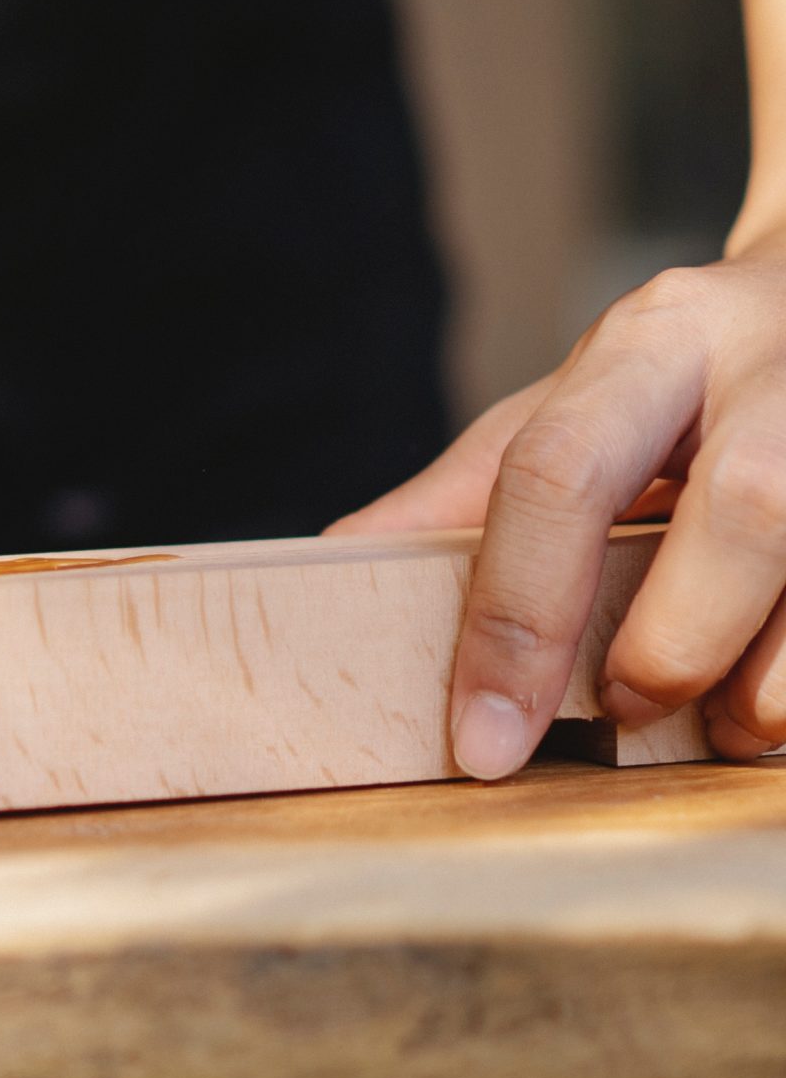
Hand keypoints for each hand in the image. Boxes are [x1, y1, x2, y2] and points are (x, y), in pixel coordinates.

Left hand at [330, 233, 785, 773]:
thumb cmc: (692, 377)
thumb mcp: (574, 403)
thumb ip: (469, 491)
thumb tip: (335, 566)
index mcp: (655, 338)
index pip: (557, 471)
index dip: (513, 616)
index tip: (482, 739)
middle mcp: (774, 367)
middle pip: (747, 517)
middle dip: (675, 646)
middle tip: (632, 707)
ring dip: (776, 684)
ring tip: (730, 724)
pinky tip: (781, 708)